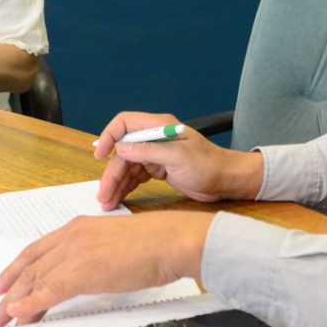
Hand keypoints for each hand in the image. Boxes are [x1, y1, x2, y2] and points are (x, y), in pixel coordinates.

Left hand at [0, 211, 212, 326]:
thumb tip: (90, 272)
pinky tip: (17, 314)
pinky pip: (48, 291)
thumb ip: (95, 255)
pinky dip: (29, 304)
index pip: (38, 251)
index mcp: (79, 227)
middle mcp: (71, 236)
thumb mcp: (115, 244)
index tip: (2, 284)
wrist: (171, 241)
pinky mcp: (83, 271)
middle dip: (9, 292)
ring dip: (13, 305)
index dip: (16, 269)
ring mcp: (75, 253)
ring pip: (34, 281)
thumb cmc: (155, 243)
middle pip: (30, 268)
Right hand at [93, 111, 263, 210]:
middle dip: (111, 173)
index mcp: (159, 127)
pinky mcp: (158, 170)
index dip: (109, 136)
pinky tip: (118, 198)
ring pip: (127, 167)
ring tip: (107, 202)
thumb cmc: (209, 165)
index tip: (100, 155)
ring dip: (116, 184)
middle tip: (103, 195)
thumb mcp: (178, 157)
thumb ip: (148, 151)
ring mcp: (155, 155)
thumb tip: (120, 149)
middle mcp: (154, 138)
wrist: (227, 180)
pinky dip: (126, 187)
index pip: (125, 123)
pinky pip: (135, 177)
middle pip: (122, 152)